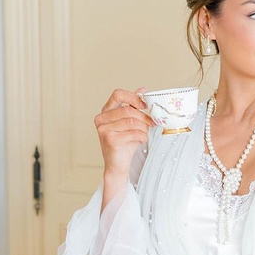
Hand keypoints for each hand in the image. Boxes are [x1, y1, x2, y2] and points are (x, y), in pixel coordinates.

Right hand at [94, 88, 153, 205]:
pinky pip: (133, 133)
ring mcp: (104, 129)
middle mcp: (101, 119)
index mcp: (105, 111)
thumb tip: (142, 89)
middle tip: (153, 122)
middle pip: (128, 109)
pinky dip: (142, 136)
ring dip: (144, 127)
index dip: (133, 97)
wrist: (118, 165)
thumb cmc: (124, 143)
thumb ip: (133, 106)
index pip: (118, 94)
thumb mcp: (130, 122)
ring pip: (132, 121)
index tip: (145, 105)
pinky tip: (141, 140)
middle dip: (144, 116)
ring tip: (145, 133)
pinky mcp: (110, 140)